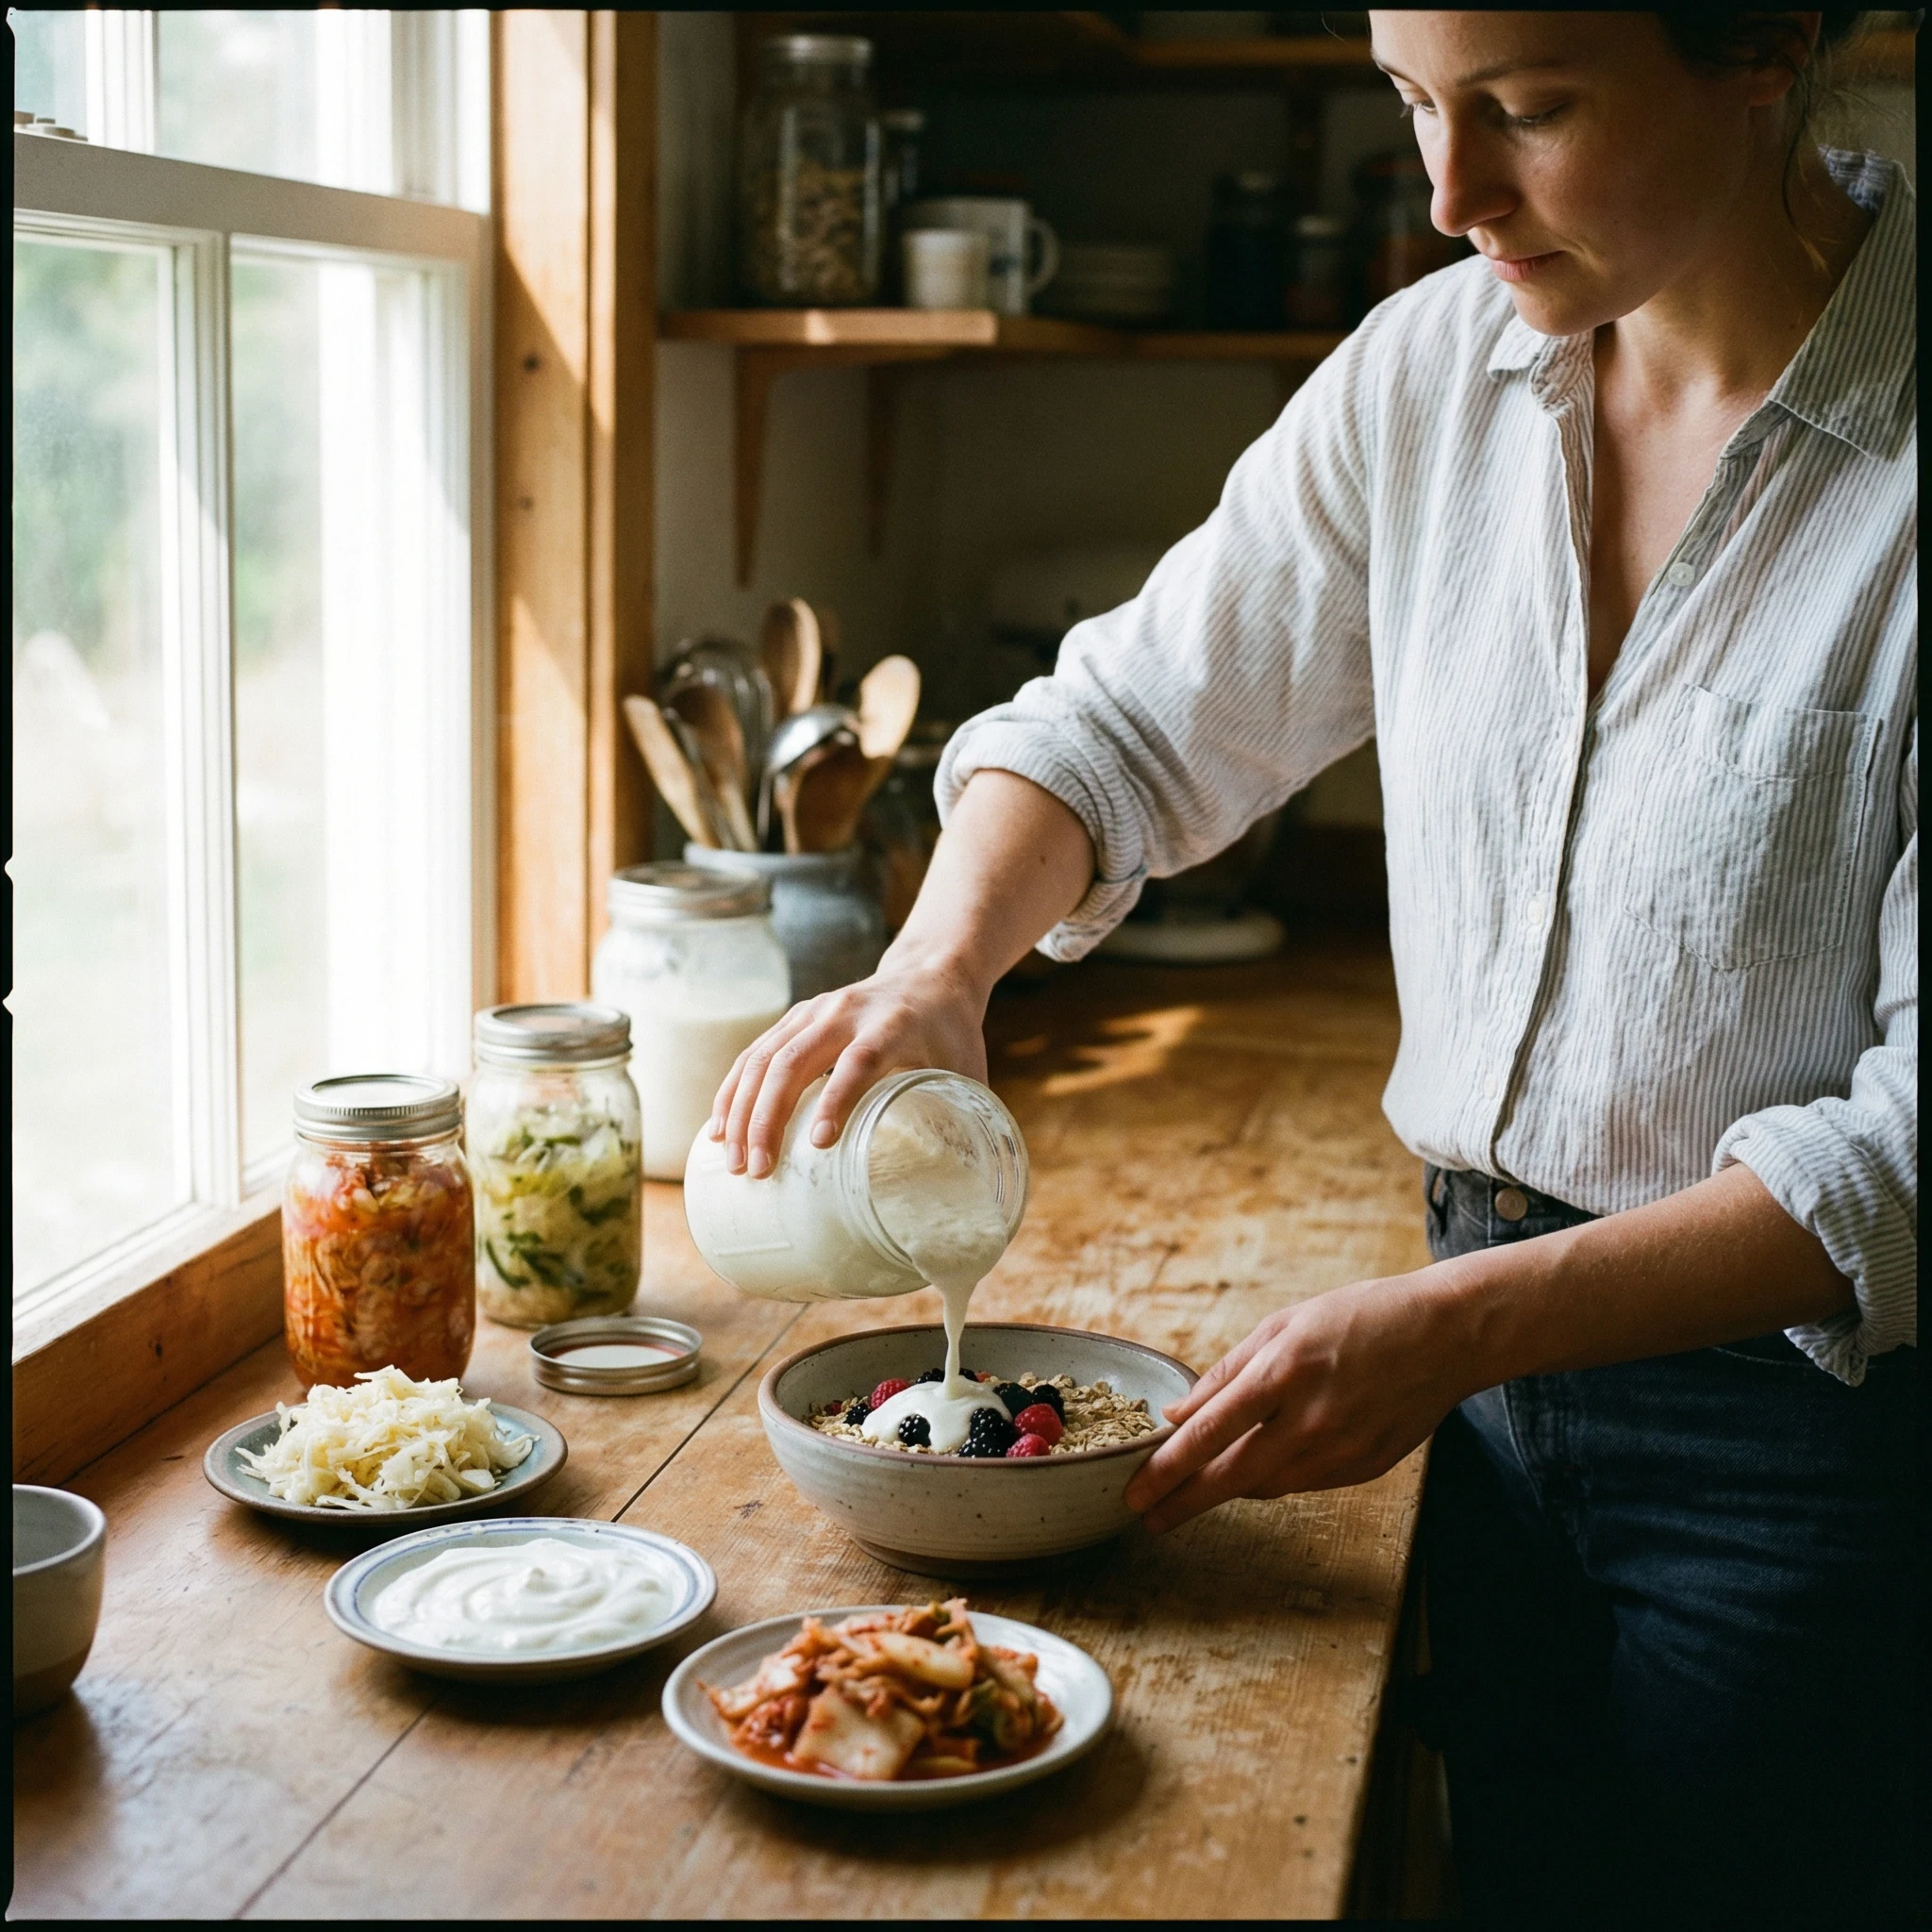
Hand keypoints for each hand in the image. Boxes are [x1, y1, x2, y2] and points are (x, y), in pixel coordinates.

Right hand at [709, 948, 990, 1176]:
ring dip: (741, 1110)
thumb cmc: (951, 1035)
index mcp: (893, 1024)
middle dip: (768, 1118)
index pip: (858, 1060)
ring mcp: (814, 1010)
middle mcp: (846, 1011)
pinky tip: (720, 1128)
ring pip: (763, 1057)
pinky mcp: (795, 1017)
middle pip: (793, 1060)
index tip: (816, 1144)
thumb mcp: (966, 1073)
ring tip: (733, 1162)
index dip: (836, 1099)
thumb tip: (963, 1197)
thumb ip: (963, 1125)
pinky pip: (754, 1053)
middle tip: (758, 1171)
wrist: (931, 975)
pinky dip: (733, 1091)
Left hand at [1123, 1269, 1471, 1533]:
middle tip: (1147, 1515)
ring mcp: (1342, 1451)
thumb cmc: (1359, 1318)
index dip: (1167, 1468)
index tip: (1136, 1491)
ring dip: (1226, 1489)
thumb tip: (1177, 1415)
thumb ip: (1228, 1373)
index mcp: (1286, 1371)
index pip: (1210, 1433)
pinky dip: (1271, 1478)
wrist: (1446, 1336)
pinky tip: (1255, 1467)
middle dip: (1183, 1501)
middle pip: (1232, 1476)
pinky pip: (1301, 1484)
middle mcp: (1313, 1419)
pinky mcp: (1364, 1469)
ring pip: (1266, 1486)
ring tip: (1192, 1489)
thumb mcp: (1284, 1325)